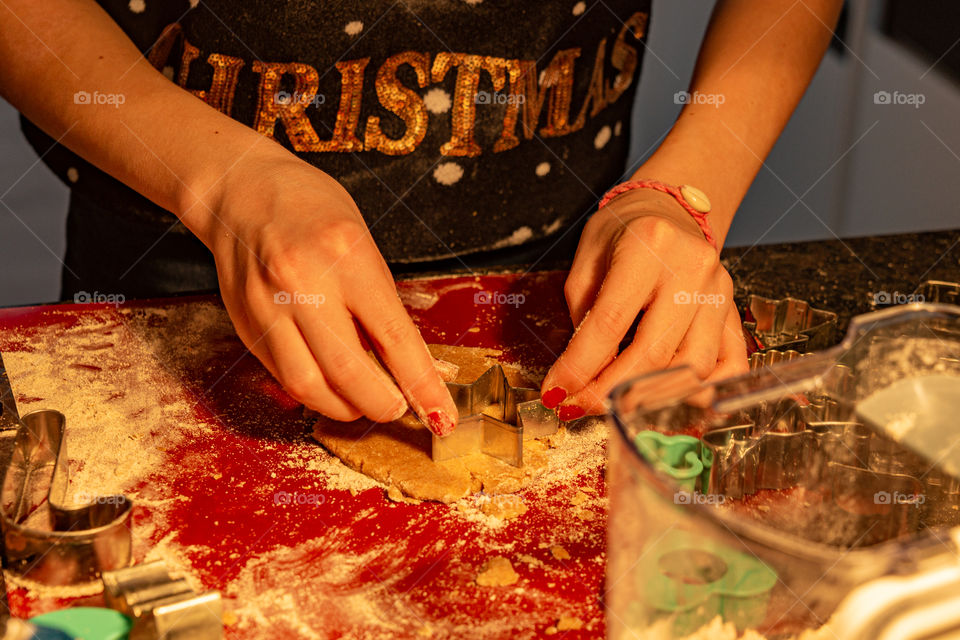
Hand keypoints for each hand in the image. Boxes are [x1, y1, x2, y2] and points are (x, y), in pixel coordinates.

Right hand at [201, 151, 457, 433]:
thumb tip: (406, 363)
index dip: (422, 387)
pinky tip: (329, 383)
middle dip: (383, 405)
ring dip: (344, 407)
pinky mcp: (245, 325)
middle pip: (350, 375)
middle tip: (398, 408)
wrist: (241, 188)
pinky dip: (313, 391)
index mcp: (347, 255)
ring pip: (310, 387)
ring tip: (362, 400)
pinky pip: (283, 376)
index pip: (395, 339)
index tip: (441, 415)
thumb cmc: (311, 208)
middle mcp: (303, 283)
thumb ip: (379, 302)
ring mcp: (268, 306)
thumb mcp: (362, 242)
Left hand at [540, 188, 747, 418]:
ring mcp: (719, 293)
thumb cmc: (624, 232)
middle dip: (610, 391)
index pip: (610, 322)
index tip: (557, 392)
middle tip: (580, 406)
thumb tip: (577, 375)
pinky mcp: (733, 312)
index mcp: (647, 246)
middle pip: (653, 354)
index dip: (579, 367)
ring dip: (649, 397)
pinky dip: (700, 392)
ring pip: (692, 368)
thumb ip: (583, 314)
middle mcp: (691, 269)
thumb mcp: (588, 259)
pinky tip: (669, 398)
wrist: (673, 209)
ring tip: (616, 402)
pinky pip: (730, 366)